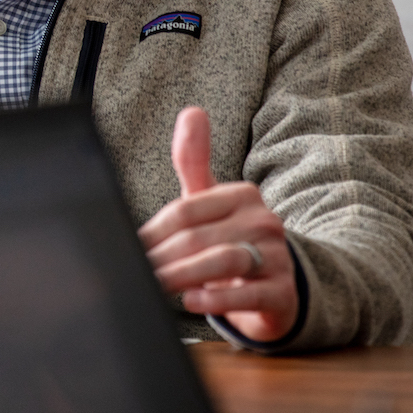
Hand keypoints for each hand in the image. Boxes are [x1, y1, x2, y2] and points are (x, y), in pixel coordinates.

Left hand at [137, 107, 298, 342]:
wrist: (275, 283)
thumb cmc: (230, 236)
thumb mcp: (211, 199)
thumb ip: (194, 159)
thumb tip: (192, 111)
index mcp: (243, 195)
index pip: (187, 210)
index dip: (153, 231)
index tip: (129, 246)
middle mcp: (264, 222)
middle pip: (200, 237)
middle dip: (162, 257)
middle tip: (135, 270)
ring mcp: (277, 258)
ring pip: (224, 262)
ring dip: (184, 276)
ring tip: (157, 285)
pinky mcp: (282, 293)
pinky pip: (249, 295)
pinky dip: (219, 301)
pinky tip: (192, 301)